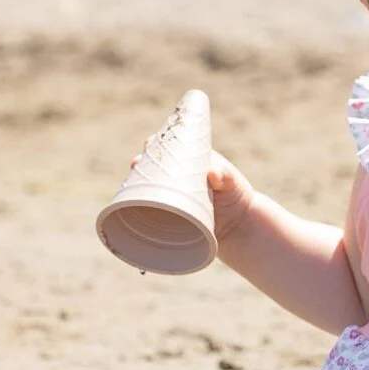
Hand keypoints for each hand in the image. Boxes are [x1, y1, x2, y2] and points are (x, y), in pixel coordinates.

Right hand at [129, 146, 255, 241]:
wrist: (239, 226)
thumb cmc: (236, 197)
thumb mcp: (233, 184)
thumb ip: (226, 176)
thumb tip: (214, 173)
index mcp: (189, 160)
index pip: (167, 146)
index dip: (155, 143)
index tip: (149, 143)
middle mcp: (176, 175)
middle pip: (151, 165)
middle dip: (140, 163)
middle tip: (136, 164)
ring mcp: (171, 194)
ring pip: (147, 185)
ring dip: (135, 184)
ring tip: (131, 185)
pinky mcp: (169, 213)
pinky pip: (150, 207)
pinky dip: (140, 205)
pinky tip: (130, 205)